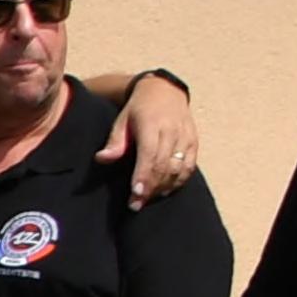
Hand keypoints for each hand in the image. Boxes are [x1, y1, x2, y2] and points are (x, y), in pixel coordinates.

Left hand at [100, 74, 197, 207]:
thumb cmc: (138, 110)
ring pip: (178, 168)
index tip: (135, 194)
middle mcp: (172, 131)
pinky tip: (165, 191)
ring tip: (147, 200)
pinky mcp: (194, 142)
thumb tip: (102, 159)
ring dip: (163, 187)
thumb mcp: (121, 121)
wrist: (164, 91)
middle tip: (136, 205)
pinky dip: (178, 181)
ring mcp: (186, 137)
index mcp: (153, 125)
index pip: (149, 155)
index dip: (143, 176)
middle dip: (150, 188)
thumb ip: (115, 142)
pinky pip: (189, 166)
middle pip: (163, 165)